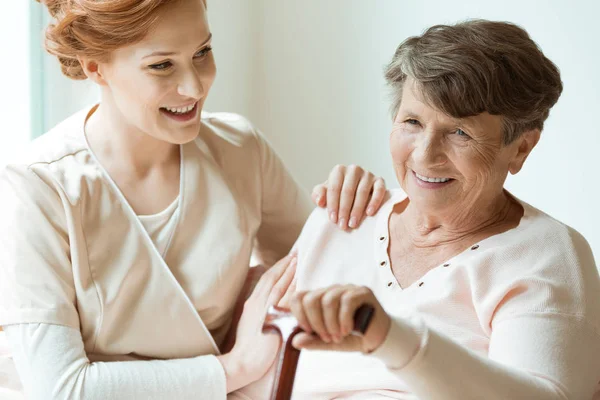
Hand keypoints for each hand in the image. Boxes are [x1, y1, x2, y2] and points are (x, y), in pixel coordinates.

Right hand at [217, 254, 296, 391]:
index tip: (287, 259)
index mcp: (252, 303)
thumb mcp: (251, 322)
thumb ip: (261, 310)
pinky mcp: (272, 319)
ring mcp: (264, 310)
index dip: (277, 268)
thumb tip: (270, 303)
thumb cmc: (248, 347)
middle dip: (284, 264)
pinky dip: (291, 288)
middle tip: (295, 253)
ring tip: (297, 260)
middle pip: (272, 278)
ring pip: (278, 285)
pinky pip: (284, 300)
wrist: (243, 362)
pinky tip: (300, 280)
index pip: (266, 280)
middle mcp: (257, 303)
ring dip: (288, 271)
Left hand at [289, 285, 390, 352]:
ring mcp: (347, 289)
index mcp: (319, 299)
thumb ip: (313, 341)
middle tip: (326, 338)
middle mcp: (331, 291)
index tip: (309, 332)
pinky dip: (344, 319)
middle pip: (311, 298)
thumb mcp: (329, 343)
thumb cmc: (351, 337)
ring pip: (328, 300)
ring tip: (338, 336)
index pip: (298, 297)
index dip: (300, 316)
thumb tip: (295, 341)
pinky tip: (348, 330)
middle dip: (316, 322)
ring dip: (331, 323)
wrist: (377, 338)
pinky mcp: (362, 292)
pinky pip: (347, 300)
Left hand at [312, 164, 385, 229]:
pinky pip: (379, 190)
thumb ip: (318, 194)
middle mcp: (354, 169)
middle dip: (344, 210)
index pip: (334, 188)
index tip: (333, 220)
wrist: (355, 194)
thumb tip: (320, 201)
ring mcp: (368, 174)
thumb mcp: (325, 193)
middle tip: (343, 225)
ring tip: (353, 223)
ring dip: (357, 210)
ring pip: (362, 192)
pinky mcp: (380, 180)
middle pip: (348, 191)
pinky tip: (370, 213)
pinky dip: (374, 202)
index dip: (333, 205)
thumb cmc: (338, 194)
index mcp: (339, 170)